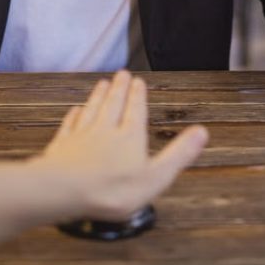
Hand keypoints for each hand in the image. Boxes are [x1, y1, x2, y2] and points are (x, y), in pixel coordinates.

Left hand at [36, 70, 207, 221]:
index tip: (138, 80)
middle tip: (122, 73)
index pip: (136, 110)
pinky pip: (70, 126)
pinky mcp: (63, 146)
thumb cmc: (111, 189)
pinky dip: (74, 116)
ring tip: (102, 84)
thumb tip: (202, 132)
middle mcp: (105, 130)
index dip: (138, 95)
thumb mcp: (155, 177)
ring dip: (98, 96)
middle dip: (119, 88)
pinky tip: (75, 110)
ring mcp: (82, 136)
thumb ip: (178, 154)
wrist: (65, 190)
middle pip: (113, 104)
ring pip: (92, 110)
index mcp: (130, 137)